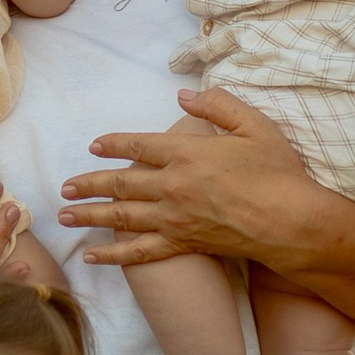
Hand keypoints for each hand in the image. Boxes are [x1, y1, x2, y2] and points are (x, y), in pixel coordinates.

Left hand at [60, 84, 315, 269]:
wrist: (290, 222)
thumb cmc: (277, 173)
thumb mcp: (254, 126)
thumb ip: (217, 106)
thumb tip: (182, 97)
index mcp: (187, 153)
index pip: (138, 145)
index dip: (113, 144)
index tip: (94, 146)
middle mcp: (173, 185)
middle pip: (120, 183)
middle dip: (89, 183)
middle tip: (65, 186)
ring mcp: (174, 218)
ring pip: (121, 216)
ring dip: (89, 215)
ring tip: (64, 215)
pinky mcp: (183, 244)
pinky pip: (140, 252)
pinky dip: (114, 255)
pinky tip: (92, 256)